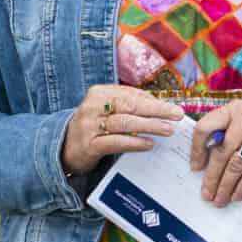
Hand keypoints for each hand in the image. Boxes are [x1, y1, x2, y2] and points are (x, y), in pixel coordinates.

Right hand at [62, 84, 186, 174]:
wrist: (65, 149)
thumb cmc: (93, 127)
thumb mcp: (106, 111)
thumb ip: (128, 105)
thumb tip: (159, 106)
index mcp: (98, 93)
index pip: (131, 94)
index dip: (153, 101)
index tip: (173, 107)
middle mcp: (93, 106)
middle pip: (130, 106)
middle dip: (157, 110)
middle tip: (176, 115)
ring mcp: (89, 126)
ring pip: (125, 123)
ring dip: (150, 126)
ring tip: (167, 129)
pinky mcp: (89, 145)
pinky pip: (117, 142)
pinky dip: (135, 143)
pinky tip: (149, 144)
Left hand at [192, 104, 241, 205]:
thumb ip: (225, 136)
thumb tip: (202, 163)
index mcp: (233, 109)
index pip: (205, 127)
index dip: (197, 150)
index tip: (195, 168)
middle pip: (221, 151)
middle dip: (212, 177)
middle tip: (206, 194)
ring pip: (236, 163)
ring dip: (226, 186)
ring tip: (220, 199)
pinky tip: (237, 195)